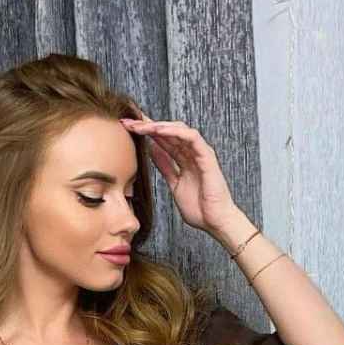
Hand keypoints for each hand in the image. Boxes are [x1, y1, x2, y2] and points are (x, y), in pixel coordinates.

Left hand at [119, 109, 238, 237]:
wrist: (215, 222)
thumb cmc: (200, 208)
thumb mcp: (174, 183)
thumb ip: (165, 166)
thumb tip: (152, 151)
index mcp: (185, 160)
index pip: (164, 140)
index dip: (146, 132)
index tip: (127, 129)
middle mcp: (192, 153)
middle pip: (168, 131)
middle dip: (147, 125)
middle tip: (128, 122)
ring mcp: (200, 153)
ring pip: (178, 130)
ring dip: (158, 126)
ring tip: (140, 125)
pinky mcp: (207, 156)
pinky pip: (191, 137)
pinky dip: (175, 132)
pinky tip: (159, 130)